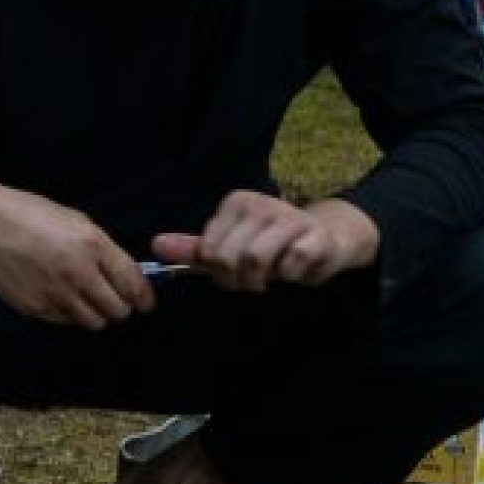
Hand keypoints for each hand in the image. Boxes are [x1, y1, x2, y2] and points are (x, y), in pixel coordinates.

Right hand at [0, 170, 151, 327]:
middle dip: (120, 307)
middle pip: (117, 311)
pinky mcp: (35, 308)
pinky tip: (59, 295)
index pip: (133, 286)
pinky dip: (69, 314)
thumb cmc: (34, 216)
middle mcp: (77, 274)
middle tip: (113, 299)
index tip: (144, 303)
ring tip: (85, 298)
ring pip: (94, 322)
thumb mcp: (78, 222)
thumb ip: (106, 251)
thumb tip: (129, 278)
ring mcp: (55, 294)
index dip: (144, 299)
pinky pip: (66, 321)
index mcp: (92, 246)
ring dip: (95, 314)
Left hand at [152, 190, 377, 292]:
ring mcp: (289, 217)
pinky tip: (296, 269)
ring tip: (271, 276)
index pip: (208, 251)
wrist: (328, 237)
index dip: (218, 272)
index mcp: (236, 203)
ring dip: (262, 280)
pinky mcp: (314, 236)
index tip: (233, 271)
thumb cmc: (272, 244)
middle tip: (253, 279)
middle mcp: (261, 204)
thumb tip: (156, 245)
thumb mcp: (230, 244)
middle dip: (238, 280)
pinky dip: (290, 277)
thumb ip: (194, 248)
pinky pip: (290, 265)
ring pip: (255, 261)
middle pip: (228, 258)